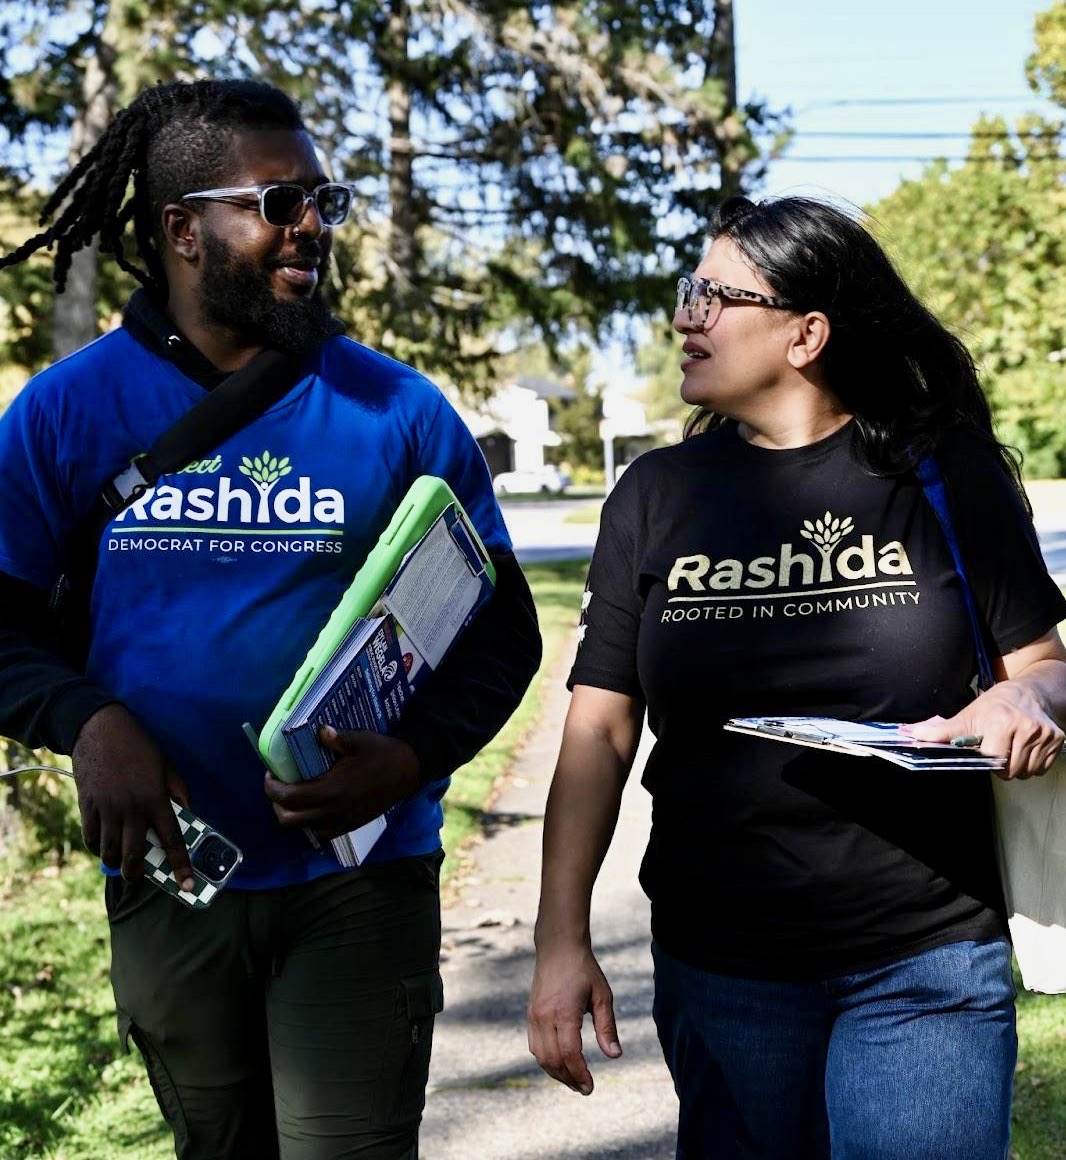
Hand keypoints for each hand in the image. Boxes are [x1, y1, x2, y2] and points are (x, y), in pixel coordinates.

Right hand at [71, 703, 193, 887]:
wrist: (101, 730)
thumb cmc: (140, 748)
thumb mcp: (168, 767)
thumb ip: (179, 792)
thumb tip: (187, 814)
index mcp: (156, 799)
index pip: (172, 840)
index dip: (180, 865)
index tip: (187, 885)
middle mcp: (131, 809)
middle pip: (135, 855)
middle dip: (138, 874)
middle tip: (141, 878)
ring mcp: (107, 809)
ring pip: (110, 851)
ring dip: (117, 864)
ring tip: (123, 865)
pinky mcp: (87, 806)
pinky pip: (90, 837)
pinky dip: (97, 848)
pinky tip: (104, 847)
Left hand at [263, 727, 419, 837]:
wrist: (410, 772)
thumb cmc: (384, 754)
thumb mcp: (360, 740)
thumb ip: (335, 738)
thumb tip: (318, 731)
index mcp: (332, 790)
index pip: (289, 798)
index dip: (272, 789)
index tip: (270, 775)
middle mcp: (334, 811)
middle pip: (290, 821)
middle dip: (277, 806)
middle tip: (278, 788)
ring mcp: (343, 821)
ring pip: (304, 830)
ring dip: (293, 816)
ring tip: (294, 798)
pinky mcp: (351, 825)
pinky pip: (322, 833)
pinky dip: (311, 824)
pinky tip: (314, 808)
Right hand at [527, 942, 621, 1095]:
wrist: (558, 947)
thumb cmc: (584, 969)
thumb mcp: (602, 995)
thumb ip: (607, 1027)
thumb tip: (614, 1056)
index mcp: (564, 1011)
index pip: (570, 1053)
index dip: (580, 1074)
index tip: (590, 1087)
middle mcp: (545, 1016)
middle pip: (553, 1060)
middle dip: (569, 1079)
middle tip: (584, 1089)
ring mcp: (534, 1016)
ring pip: (540, 1056)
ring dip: (556, 1073)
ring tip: (573, 1080)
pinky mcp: (530, 1014)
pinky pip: (534, 1046)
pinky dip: (546, 1060)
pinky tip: (560, 1063)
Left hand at [906, 683, 1064, 779]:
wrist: (1031, 690)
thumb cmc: (995, 704)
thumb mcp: (967, 715)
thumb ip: (940, 731)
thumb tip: (908, 735)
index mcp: (1001, 722)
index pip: (993, 760)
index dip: (987, 759)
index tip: (985, 749)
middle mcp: (1026, 728)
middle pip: (1011, 771)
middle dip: (1001, 765)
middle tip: (998, 747)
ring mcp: (1044, 735)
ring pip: (1027, 772)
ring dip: (1017, 766)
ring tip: (1011, 747)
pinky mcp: (1058, 740)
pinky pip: (1041, 768)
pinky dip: (1032, 764)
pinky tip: (1025, 748)